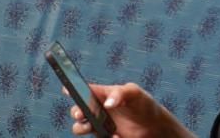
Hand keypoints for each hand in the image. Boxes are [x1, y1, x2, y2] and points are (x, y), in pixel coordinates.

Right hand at [68, 83, 195, 137]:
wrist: (154, 128)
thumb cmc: (144, 104)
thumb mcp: (135, 93)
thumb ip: (121, 93)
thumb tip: (108, 103)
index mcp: (102, 93)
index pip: (84, 89)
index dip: (72, 87)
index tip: (65, 89)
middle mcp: (97, 109)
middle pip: (77, 110)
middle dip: (76, 112)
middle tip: (82, 115)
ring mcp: (99, 125)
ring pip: (80, 128)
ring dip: (83, 128)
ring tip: (95, 128)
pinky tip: (117, 137)